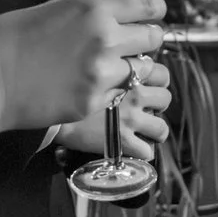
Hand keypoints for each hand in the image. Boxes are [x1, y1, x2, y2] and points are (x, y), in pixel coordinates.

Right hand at [0, 0, 165, 136]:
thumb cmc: (5, 39)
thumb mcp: (49, 9)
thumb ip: (84, 14)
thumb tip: (102, 18)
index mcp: (94, 9)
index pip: (148, 5)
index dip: (154, 9)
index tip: (154, 14)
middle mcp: (106, 39)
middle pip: (153, 38)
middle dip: (147, 40)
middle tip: (136, 44)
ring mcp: (102, 75)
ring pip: (141, 71)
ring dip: (133, 69)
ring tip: (115, 68)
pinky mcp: (94, 103)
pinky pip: (118, 96)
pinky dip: (112, 92)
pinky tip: (93, 88)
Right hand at [51, 56, 173, 158]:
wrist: (51, 112)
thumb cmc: (66, 87)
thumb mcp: (94, 67)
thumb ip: (113, 66)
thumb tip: (123, 64)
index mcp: (128, 73)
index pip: (161, 73)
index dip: (157, 80)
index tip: (148, 84)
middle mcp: (135, 94)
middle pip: (166, 99)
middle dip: (158, 105)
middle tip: (146, 108)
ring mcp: (131, 118)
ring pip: (162, 128)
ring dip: (155, 130)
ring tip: (145, 131)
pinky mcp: (123, 141)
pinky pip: (147, 151)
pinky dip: (143, 152)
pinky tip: (133, 148)